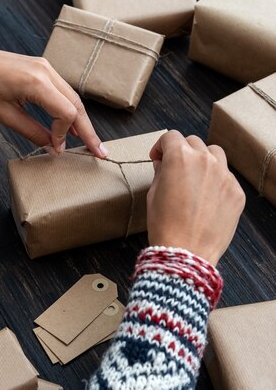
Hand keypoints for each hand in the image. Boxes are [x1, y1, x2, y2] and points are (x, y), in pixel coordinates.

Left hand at [0, 48, 107, 158]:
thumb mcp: (5, 116)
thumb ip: (33, 132)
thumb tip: (53, 147)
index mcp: (36, 82)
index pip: (65, 113)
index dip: (64, 134)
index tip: (56, 149)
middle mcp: (46, 71)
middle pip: (76, 105)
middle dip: (88, 130)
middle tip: (100, 152)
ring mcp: (46, 68)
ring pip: (73, 98)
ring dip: (81, 121)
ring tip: (90, 142)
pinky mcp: (43, 69)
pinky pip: (63, 92)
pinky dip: (70, 110)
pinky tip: (74, 126)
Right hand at [147, 131, 244, 265]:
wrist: (186, 252)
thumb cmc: (165, 226)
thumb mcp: (152, 196)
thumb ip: (160, 173)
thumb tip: (162, 164)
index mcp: (179, 157)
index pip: (171, 137)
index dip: (161, 146)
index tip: (157, 157)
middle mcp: (205, 160)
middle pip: (194, 142)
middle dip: (182, 152)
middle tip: (174, 169)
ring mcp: (224, 175)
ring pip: (215, 154)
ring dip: (203, 160)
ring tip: (195, 179)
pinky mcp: (236, 192)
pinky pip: (227, 178)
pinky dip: (216, 182)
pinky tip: (207, 200)